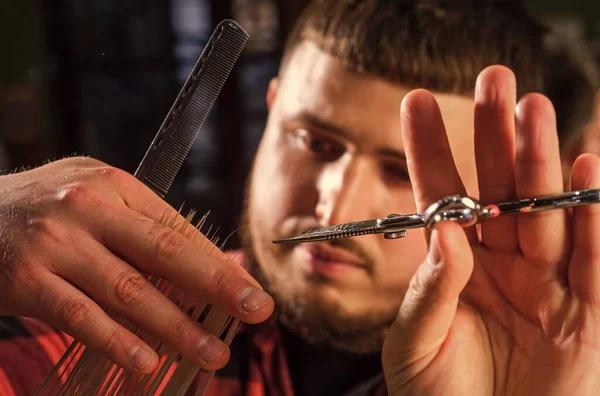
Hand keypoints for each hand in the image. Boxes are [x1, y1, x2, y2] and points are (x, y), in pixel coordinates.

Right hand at [0, 157, 273, 373]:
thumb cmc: (45, 208)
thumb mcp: (95, 196)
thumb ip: (142, 225)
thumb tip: (203, 264)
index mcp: (115, 185)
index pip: (178, 229)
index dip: (218, 263)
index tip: (250, 289)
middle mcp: (89, 209)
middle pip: (165, 253)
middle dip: (217, 286)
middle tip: (257, 311)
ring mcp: (58, 245)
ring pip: (129, 292)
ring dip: (176, 327)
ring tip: (211, 353)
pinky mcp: (28, 280)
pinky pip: (81, 317)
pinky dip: (117, 341)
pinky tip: (148, 361)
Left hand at [382, 66, 599, 394]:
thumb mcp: (415, 343)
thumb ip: (427, 289)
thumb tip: (443, 230)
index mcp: (455, 264)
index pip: (440, 195)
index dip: (430, 148)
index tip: (416, 101)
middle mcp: (501, 262)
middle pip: (497, 187)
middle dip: (494, 134)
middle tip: (493, 79)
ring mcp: (545, 281)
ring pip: (544, 210)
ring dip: (541, 159)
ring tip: (533, 108)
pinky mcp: (586, 310)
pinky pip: (592, 257)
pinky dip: (593, 214)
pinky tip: (586, 166)